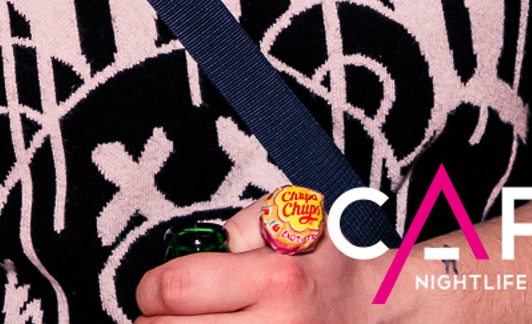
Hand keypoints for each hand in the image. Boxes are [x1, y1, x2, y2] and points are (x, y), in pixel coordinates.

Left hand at [134, 198, 378, 321]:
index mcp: (275, 279)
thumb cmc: (331, 258)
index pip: (180, 288)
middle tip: (151, 314)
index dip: (148, 288)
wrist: (383, 309)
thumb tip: (188, 253)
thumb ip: (237, 230)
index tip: (148, 289)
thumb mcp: (292, 218)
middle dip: (151, 322)